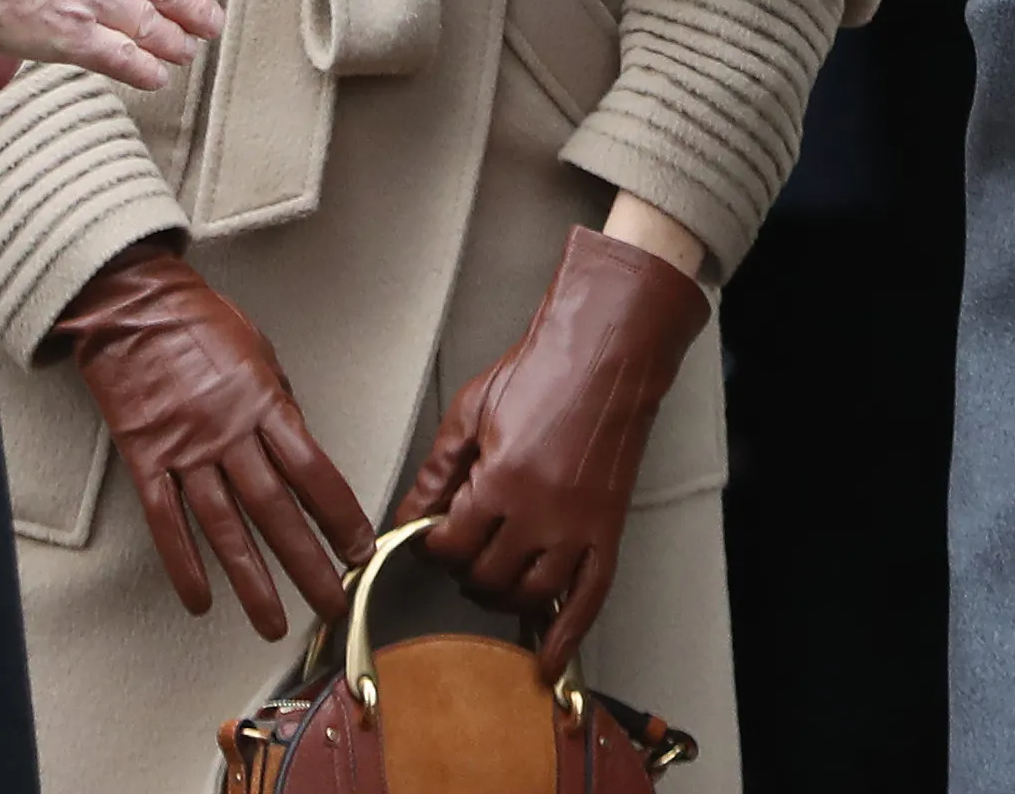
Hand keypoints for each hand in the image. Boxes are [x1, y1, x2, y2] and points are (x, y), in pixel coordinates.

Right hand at [60, 243, 376, 641]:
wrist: (128, 301)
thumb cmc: (197, 318)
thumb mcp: (258, 348)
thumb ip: (278, 403)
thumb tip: (299, 450)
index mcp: (262, 402)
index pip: (313, 472)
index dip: (340, 517)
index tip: (359, 550)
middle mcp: (226, 433)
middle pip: (275, 511)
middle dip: (308, 564)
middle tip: (332, 605)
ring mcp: (184, 449)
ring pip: (224, 528)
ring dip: (252, 581)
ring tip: (272, 624)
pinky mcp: (145, 457)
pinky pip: (166, 520)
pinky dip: (182, 563)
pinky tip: (199, 600)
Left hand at [397, 223, 712, 678]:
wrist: (602, 358)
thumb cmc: (539, 374)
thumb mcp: (469, 413)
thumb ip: (437, 473)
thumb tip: (406, 516)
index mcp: (501, 482)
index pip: (452, 545)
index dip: (433, 547)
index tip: (429, 538)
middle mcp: (542, 515)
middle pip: (489, 576)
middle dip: (464, 570)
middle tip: (458, 553)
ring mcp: (579, 529)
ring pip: (532, 594)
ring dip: (504, 596)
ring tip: (489, 577)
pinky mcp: (607, 532)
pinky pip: (589, 599)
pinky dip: (568, 634)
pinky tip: (549, 656)